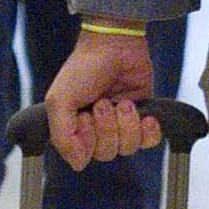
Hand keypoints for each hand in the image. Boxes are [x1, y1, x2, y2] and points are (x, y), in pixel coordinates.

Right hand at [45, 24, 160, 167]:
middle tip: (103, 103)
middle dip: (107, 127)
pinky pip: (149, 142)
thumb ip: (62, 136)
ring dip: (127, 123)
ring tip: (123, 102)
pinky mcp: (142, 117)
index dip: (87, 140)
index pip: (83, 156)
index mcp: (75, 127)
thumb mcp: (60, 99)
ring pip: (128, 148)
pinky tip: (145, 115)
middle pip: (107, 153)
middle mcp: (97, 129)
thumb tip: (77, 164)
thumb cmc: (84, 67)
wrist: (115, 44)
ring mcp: (121, 124)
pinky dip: (148, 130)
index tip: (85, 117)